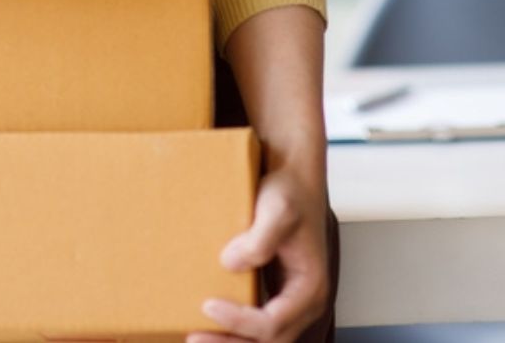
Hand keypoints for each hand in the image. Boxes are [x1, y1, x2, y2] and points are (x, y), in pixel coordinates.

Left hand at [187, 163, 331, 342]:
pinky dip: (235, 327)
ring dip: (231, 340)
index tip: (208, 305)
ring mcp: (289, 300)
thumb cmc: (290, 190)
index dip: (240, 322)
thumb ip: (260, 238)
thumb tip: (230, 263)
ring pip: (262, 338)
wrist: (292, 177)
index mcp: (310, 287)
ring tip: (197, 336)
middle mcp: (302, 301)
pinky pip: (256, 322)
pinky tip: (209, 318)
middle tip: (194, 337)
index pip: (274, 323)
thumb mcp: (278, 209)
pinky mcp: (274, 292)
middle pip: (269, 341)